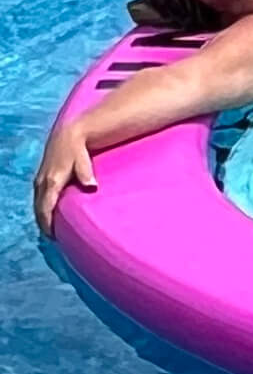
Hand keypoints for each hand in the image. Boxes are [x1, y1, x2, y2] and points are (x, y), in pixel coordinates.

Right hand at [33, 121, 95, 237]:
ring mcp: (40, 180)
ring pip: (38, 204)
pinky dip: (43, 209)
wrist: (68, 134)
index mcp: (51, 181)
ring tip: (52, 232)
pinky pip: (40, 198)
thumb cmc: (78, 148)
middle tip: (55, 239)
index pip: (45, 208)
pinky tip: (50, 216)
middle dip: (44, 225)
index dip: (48, 224)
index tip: (54, 237)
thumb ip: (86, 173)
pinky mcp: (42, 178)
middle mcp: (42, 182)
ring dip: (43, 218)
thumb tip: (92, 186)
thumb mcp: (83, 159)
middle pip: (39, 209)